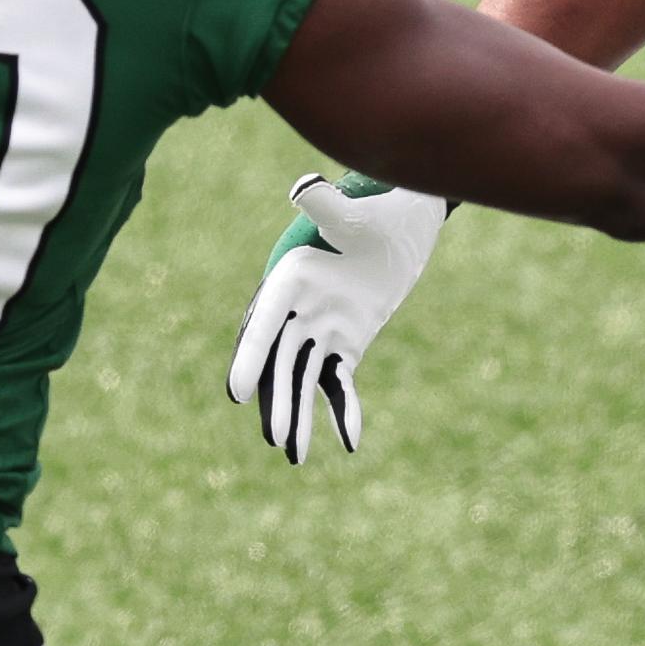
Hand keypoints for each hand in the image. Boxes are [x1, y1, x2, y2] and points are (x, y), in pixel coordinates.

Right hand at [225, 173, 447, 462]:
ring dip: (299, 415)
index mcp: (290, 277)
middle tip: (276, 438)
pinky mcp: (345, 342)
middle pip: (280, 361)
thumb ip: (327, 205)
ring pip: (302, 379)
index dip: (250, 356)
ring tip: (295, 457)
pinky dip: (342, 409)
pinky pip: (338, 381)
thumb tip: (304, 188)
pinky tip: (350, 442)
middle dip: (277, 400)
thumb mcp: (356, 211)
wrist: (407, 221)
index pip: (264, 322)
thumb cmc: (380, 208)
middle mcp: (298, 307)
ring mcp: (320, 328)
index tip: (237, 392)